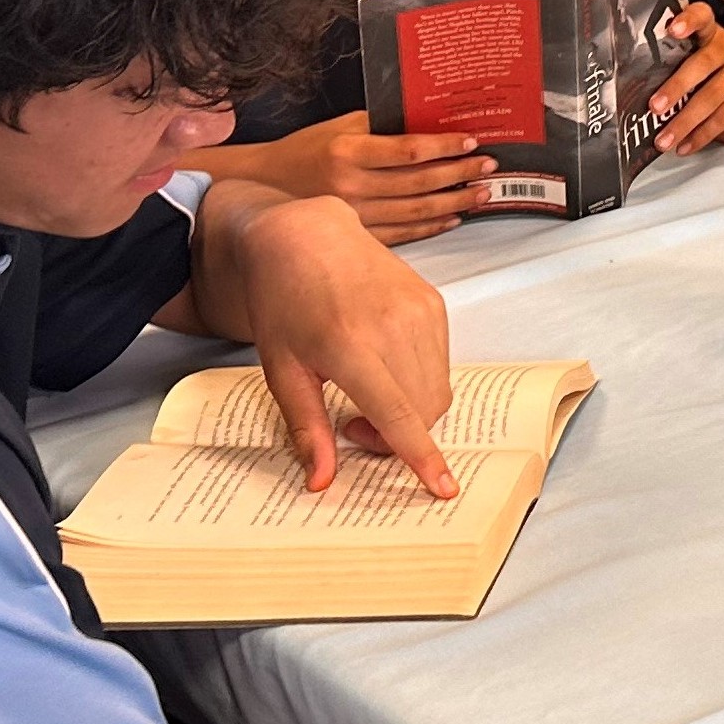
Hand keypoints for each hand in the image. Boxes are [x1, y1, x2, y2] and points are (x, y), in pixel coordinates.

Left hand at [231, 195, 459, 495]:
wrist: (307, 236)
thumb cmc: (284, 303)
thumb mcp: (281, 370)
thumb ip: (306, 427)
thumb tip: (322, 481)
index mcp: (349, 346)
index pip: (397, 414)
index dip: (421, 456)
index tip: (442, 487)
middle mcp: (393, 327)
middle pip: (423, 411)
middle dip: (397, 437)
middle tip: (353, 428)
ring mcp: (420, 312)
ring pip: (437, 391)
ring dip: (411, 412)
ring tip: (366, 397)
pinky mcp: (434, 303)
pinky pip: (442, 364)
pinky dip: (419, 382)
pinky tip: (384, 368)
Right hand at [239, 112, 493, 245]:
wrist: (264, 186)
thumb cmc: (306, 149)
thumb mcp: (340, 127)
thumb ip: (381, 124)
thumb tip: (429, 119)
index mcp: (348, 151)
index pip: (407, 151)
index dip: (443, 147)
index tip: (471, 142)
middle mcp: (350, 186)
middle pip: (419, 183)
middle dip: (459, 174)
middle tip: (488, 167)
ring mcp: (353, 216)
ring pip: (415, 211)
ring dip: (454, 203)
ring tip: (481, 194)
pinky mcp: (356, 236)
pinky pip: (402, 234)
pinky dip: (431, 227)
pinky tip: (452, 218)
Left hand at [644, 3, 723, 155]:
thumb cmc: (716, 75)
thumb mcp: (699, 63)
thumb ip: (676, 70)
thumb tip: (640, 100)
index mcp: (710, 33)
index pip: (702, 16)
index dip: (688, 20)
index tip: (673, 30)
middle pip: (703, 63)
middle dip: (676, 87)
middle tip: (655, 107)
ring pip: (713, 96)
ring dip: (685, 122)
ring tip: (665, 140)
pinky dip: (702, 134)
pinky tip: (686, 145)